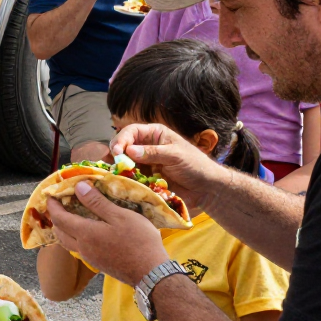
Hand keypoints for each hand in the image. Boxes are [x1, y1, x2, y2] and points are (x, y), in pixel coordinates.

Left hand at [46, 181, 166, 287]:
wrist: (151, 274)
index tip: (50, 194)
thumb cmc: (138, 241)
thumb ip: (97, 202)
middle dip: (55, 217)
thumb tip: (78, 187)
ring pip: (68, 242)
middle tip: (59, 204)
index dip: (52, 205)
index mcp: (85, 234)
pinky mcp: (99, 264)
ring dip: (64, 228)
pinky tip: (87, 231)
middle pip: (59, 232)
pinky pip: (78, 248)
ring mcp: (90, 258)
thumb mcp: (120, 216)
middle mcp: (83, 248)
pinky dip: (75, 237)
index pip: (59, 218)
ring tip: (70, 215)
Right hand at [109, 122, 228, 214]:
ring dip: (120, 168)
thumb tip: (129, 151)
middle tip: (114, 164)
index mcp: (155, 134)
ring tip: (115, 174)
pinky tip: (123, 183)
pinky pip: (132, 177)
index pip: (132, 131)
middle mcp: (146, 146)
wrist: (206, 188)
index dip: (121, 139)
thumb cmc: (195, 165)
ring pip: (125, 162)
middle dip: (116, 154)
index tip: (116, 152)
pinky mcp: (146, 178)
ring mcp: (145, 163)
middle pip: (124, 146)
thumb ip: (153, 152)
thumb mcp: (175, 155)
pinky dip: (126, 180)